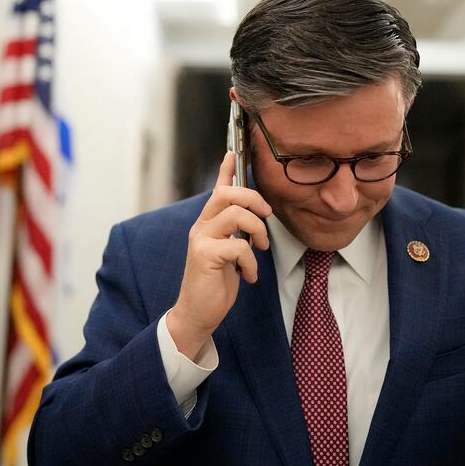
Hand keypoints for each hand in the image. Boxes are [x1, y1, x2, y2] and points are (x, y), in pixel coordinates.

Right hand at [168, 152, 271, 359]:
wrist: (198, 313)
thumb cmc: (216, 283)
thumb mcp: (230, 252)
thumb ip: (237, 233)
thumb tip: (255, 215)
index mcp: (208, 223)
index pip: (217, 189)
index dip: (226, 170)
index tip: (233, 152)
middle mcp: (201, 227)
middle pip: (227, 194)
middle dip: (253, 199)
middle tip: (266, 215)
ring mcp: (201, 240)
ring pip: (236, 215)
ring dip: (257, 231)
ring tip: (260, 248)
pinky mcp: (204, 256)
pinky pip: (238, 246)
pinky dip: (251, 262)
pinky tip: (249, 276)